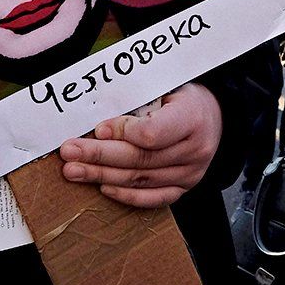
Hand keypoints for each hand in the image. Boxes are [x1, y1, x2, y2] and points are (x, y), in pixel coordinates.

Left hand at [58, 83, 222, 207]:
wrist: (215, 116)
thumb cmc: (183, 97)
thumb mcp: (166, 86)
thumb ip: (137, 100)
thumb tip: (99, 120)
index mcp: (192, 117)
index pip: (152, 133)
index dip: (121, 132)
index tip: (97, 129)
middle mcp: (195, 150)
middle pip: (140, 158)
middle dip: (98, 156)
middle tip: (69, 152)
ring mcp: (191, 173)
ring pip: (140, 179)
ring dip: (102, 175)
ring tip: (73, 170)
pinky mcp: (184, 188)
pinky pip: (153, 198)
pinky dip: (126, 194)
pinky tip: (103, 187)